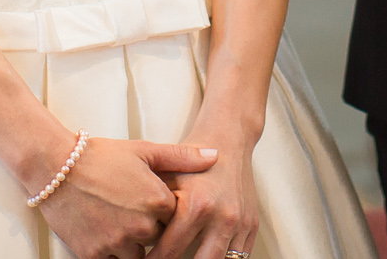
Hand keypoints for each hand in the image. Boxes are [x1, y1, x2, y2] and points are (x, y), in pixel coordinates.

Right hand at [36, 135, 218, 258]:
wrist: (56, 166)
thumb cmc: (102, 155)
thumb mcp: (145, 150)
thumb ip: (183, 157)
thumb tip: (215, 155)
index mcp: (157, 200)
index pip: (176, 219)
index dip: (166, 212)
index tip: (155, 203)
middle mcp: (141, 226)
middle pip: (159, 240)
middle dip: (150, 230)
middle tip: (133, 212)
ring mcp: (117, 243)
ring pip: (138, 256)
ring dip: (132, 245)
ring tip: (119, 222)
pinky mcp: (94, 254)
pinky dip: (112, 254)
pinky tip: (106, 235)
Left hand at [147, 125, 260, 258]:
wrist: (229, 139)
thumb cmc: (194, 161)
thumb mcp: (167, 177)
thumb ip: (153, 208)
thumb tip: (134, 234)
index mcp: (197, 206)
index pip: (170, 252)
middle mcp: (222, 217)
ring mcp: (240, 224)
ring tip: (188, 258)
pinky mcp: (251, 226)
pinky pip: (241, 257)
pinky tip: (207, 255)